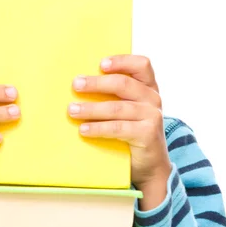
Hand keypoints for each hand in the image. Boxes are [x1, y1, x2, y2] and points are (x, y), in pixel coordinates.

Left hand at [68, 54, 171, 207]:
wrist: (150, 165)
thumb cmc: (131, 133)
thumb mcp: (126, 111)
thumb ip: (113, 97)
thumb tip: (79, 86)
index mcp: (148, 87)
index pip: (141, 65)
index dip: (122, 61)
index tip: (101, 64)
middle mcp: (153, 99)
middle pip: (123, 84)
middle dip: (96, 83)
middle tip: (76, 85)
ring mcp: (152, 116)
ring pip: (117, 107)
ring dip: (92, 108)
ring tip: (72, 110)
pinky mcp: (147, 134)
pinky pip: (118, 128)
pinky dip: (99, 128)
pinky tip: (84, 130)